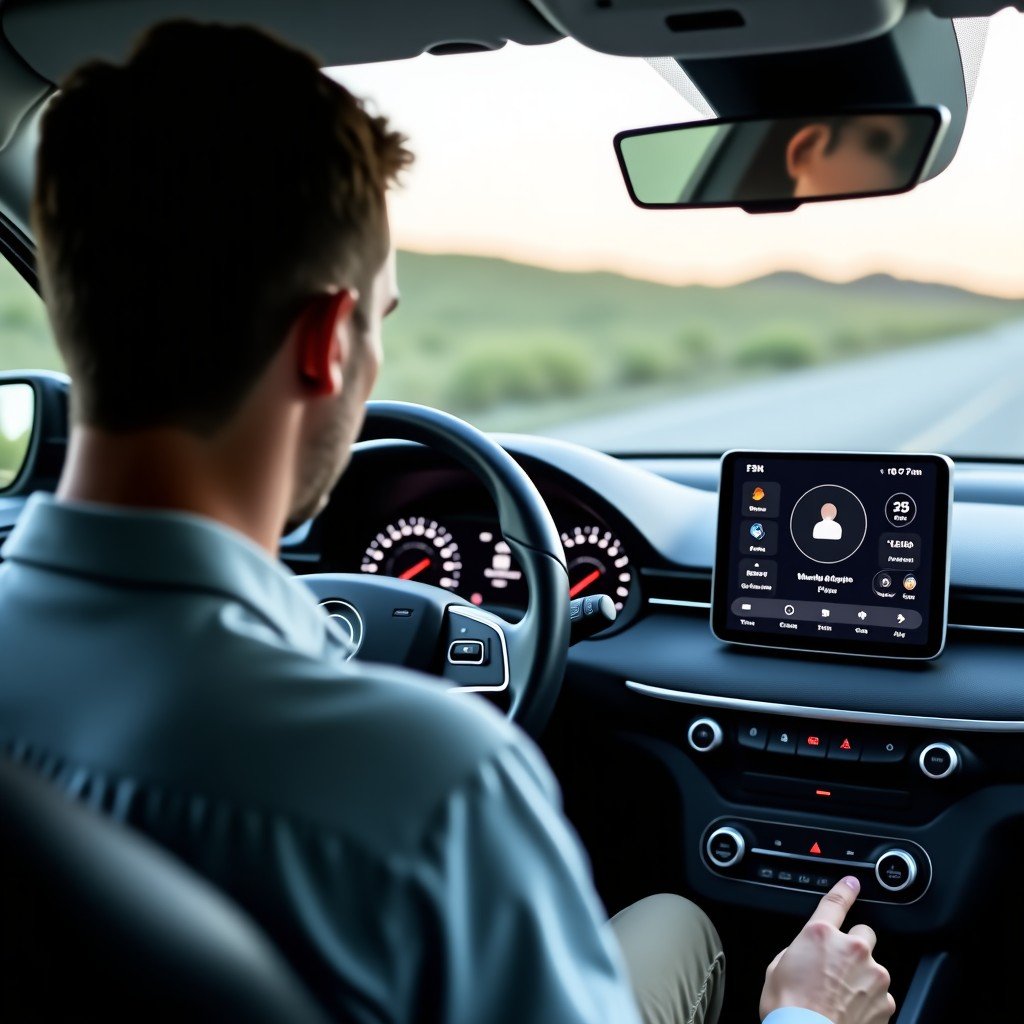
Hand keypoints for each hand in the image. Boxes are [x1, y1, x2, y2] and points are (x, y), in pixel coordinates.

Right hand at [759, 875, 895, 1023]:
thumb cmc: (788, 1009)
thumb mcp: (776, 969)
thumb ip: (795, 952)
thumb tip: (803, 955)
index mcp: (819, 934)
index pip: (836, 901)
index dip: (845, 889)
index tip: (853, 883)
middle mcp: (850, 949)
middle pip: (863, 934)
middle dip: (853, 945)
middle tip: (838, 965)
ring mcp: (872, 975)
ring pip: (873, 966)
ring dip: (862, 976)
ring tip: (841, 997)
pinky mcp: (886, 1001)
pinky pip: (880, 994)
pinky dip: (869, 1001)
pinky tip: (851, 1012)